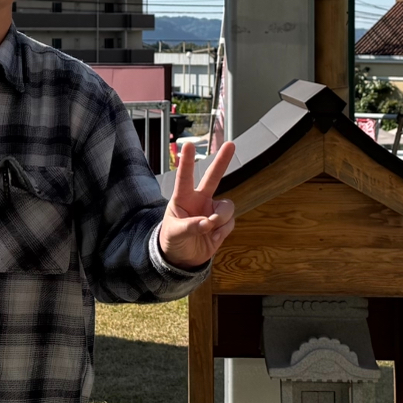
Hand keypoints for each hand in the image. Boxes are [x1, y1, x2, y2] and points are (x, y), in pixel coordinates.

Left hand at [159, 139, 235, 268]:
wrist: (182, 258)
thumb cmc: (172, 240)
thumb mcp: (175, 233)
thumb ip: (190, 226)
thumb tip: (207, 223)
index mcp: (183, 198)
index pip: (184, 177)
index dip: (186, 161)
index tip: (188, 145)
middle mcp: (200, 200)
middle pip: (213, 177)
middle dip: (222, 161)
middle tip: (230, 144)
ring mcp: (212, 210)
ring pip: (226, 206)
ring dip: (220, 218)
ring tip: (210, 229)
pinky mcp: (222, 223)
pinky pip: (230, 222)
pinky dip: (223, 231)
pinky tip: (213, 237)